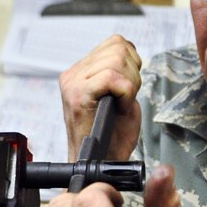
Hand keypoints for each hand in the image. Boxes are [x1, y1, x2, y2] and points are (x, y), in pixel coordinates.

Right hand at [60, 34, 142, 161]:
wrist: (103, 163)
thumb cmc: (113, 135)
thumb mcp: (120, 95)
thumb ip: (122, 70)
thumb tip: (128, 50)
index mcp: (81, 71)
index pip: (116, 43)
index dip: (132, 63)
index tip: (128, 88)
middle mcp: (73, 74)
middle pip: (119, 47)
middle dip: (133, 73)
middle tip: (125, 98)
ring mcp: (74, 83)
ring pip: (116, 60)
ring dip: (129, 84)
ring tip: (120, 104)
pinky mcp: (78, 96)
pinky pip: (112, 78)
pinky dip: (125, 92)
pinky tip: (119, 107)